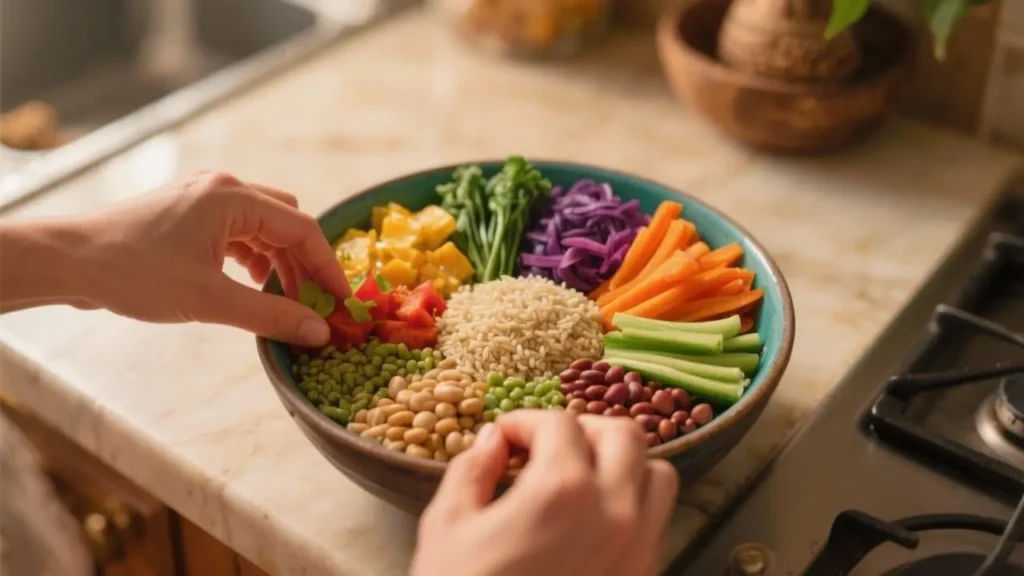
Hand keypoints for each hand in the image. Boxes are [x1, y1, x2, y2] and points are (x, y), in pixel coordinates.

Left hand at [61, 171, 349, 344]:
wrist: (68, 260)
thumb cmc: (133, 273)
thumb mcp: (209, 300)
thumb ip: (271, 316)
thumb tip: (319, 334)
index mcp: (233, 197)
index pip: (302, 229)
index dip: (328, 267)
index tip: (344, 302)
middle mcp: (225, 188)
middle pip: (288, 223)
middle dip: (306, 264)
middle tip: (316, 304)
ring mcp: (206, 197)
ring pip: (265, 227)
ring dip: (281, 263)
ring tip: (287, 302)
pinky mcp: (191, 212)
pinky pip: (241, 232)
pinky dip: (256, 258)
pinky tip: (254, 284)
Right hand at [411, 411, 678, 575]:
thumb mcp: (446, 527)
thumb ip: (473, 470)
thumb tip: (493, 441)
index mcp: (562, 491)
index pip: (560, 424)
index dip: (527, 422)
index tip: (506, 437)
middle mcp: (614, 514)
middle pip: (624, 435)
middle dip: (583, 428)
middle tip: (547, 443)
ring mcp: (638, 551)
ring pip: (658, 477)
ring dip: (623, 463)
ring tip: (582, 475)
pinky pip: (658, 524)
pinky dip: (635, 505)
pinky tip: (594, 520)